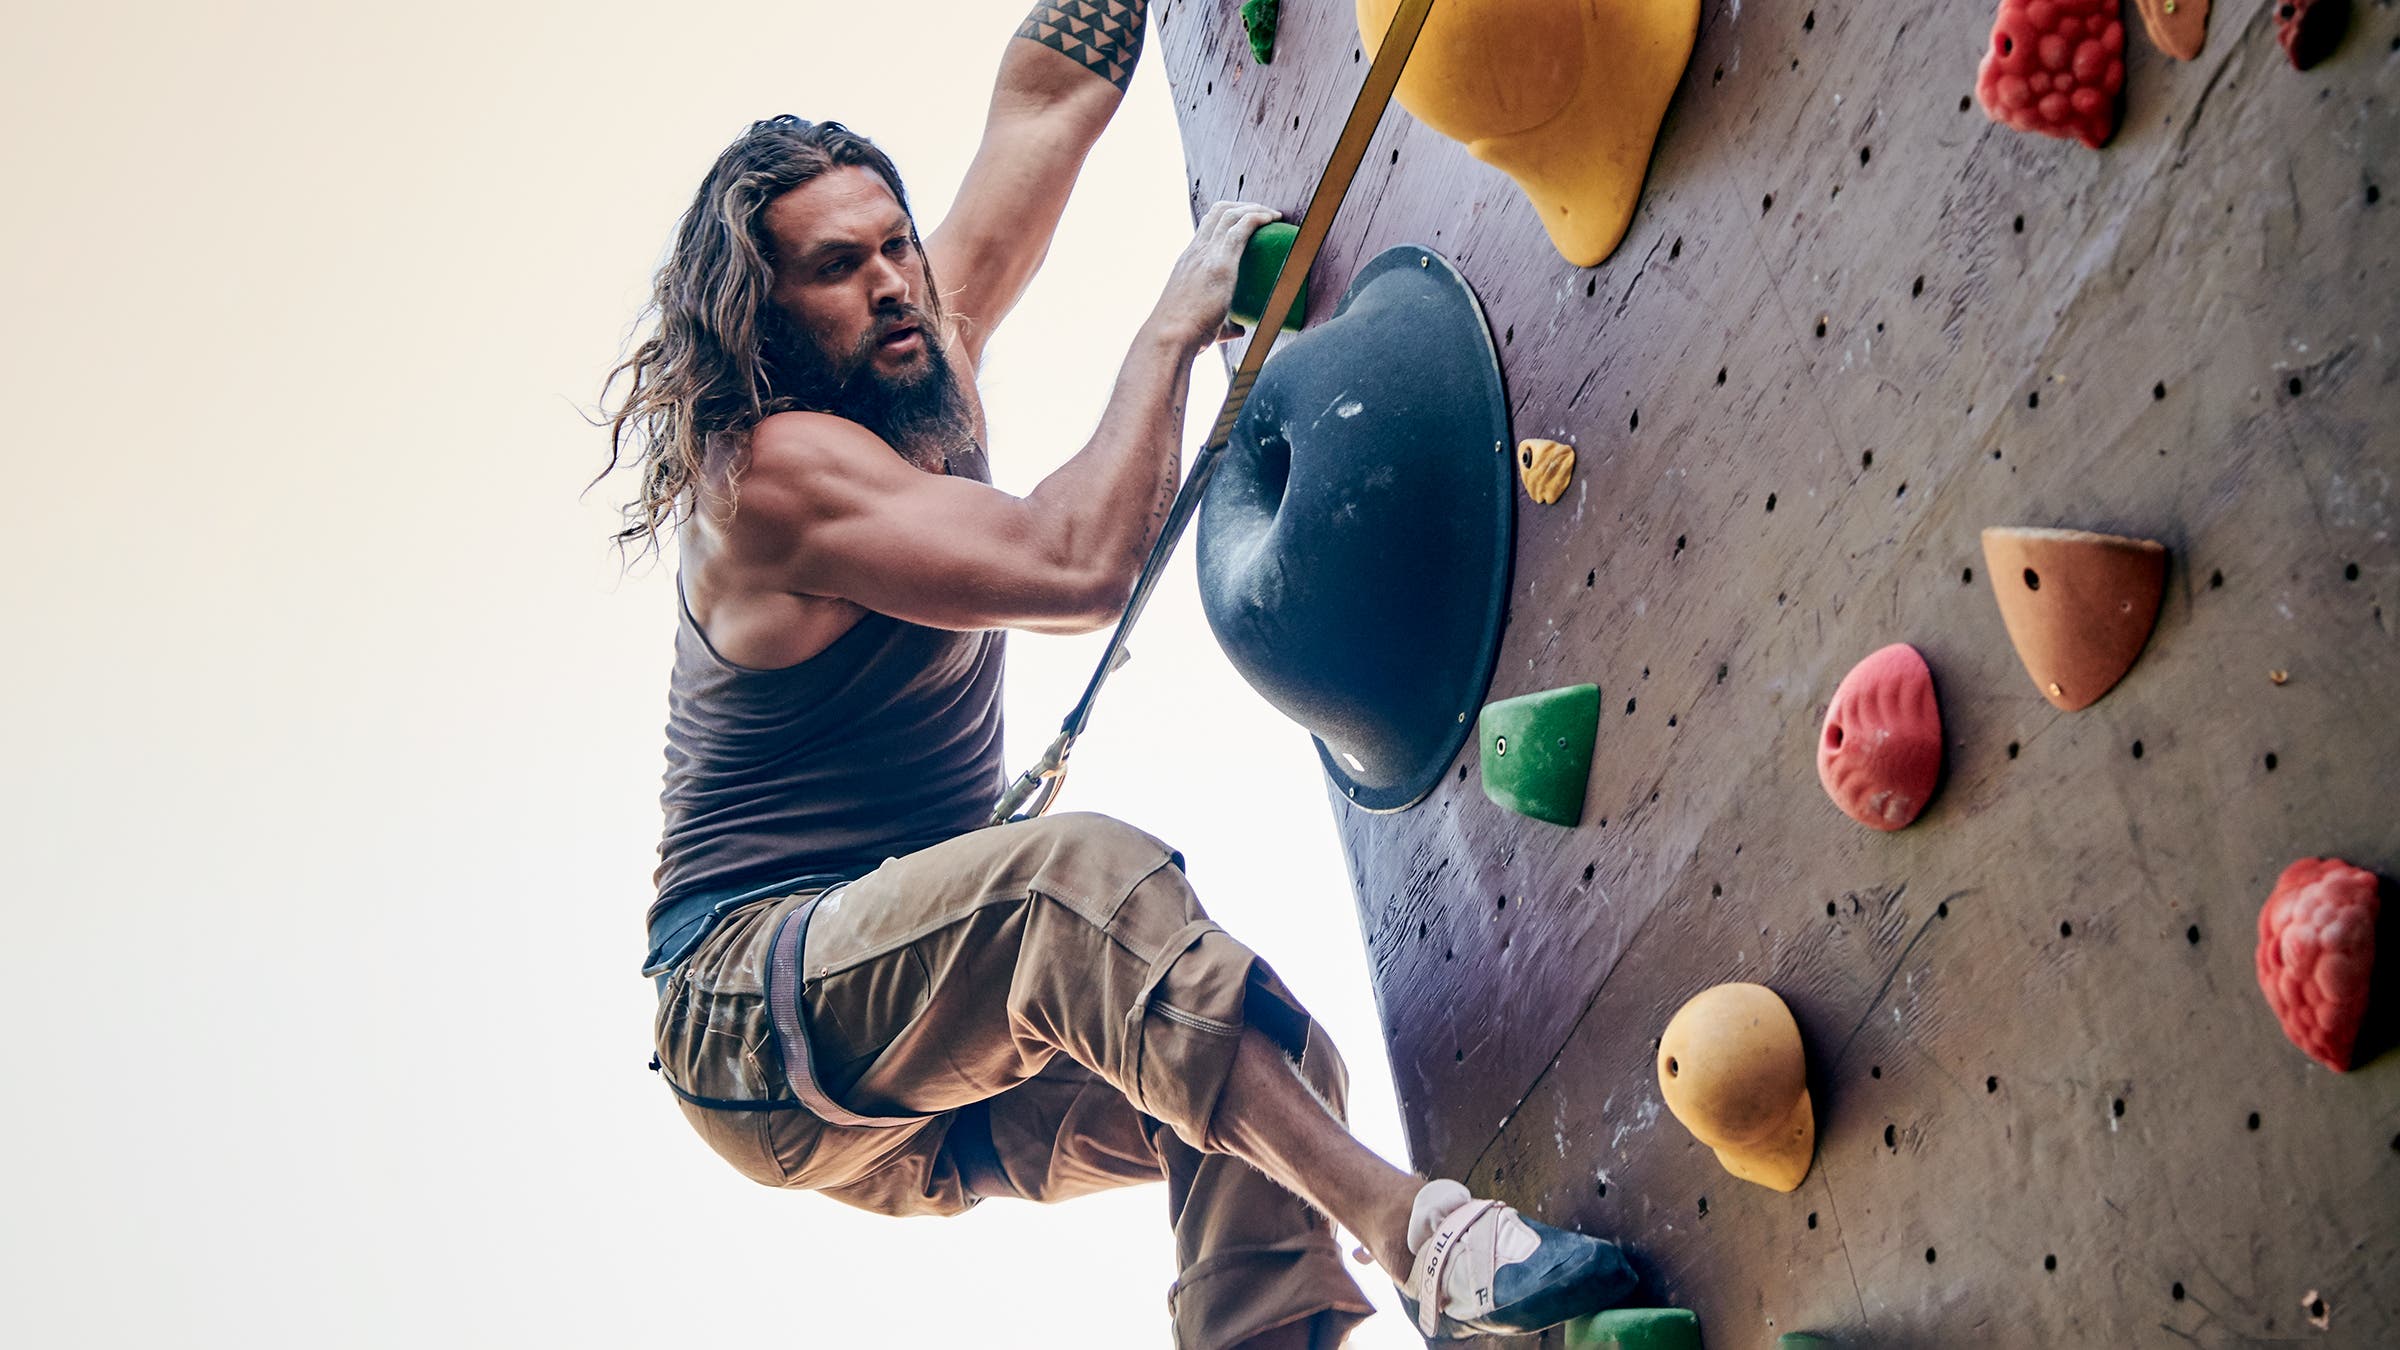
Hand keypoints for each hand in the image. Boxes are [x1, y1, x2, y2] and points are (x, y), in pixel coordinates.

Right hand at [1148, 200, 1280, 348]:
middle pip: (1218, 211)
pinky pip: (1241, 228)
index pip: (1206, 226)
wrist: (1171, 337)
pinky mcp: (1220, 262)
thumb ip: (1225, 326)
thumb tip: (1239, 330)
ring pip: (1230, 214)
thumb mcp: (1205, 324)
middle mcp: (1195, 251)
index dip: (1227, 217)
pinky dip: (1258, 218)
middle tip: (1265, 214)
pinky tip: (1273, 220)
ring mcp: (1206, 254)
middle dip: (1244, 206)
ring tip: (1273, 215)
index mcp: (1188, 261)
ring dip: (1255, 208)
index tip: (1247, 220)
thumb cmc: (1186, 336)